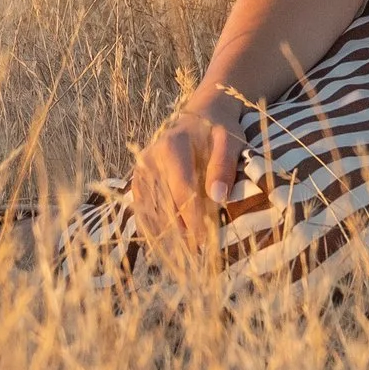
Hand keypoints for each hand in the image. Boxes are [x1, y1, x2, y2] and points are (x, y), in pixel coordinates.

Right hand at [130, 91, 245, 247]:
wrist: (200, 115)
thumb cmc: (218, 129)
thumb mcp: (229, 140)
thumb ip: (223, 166)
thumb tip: (217, 198)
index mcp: (172, 146)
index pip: (182, 190)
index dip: (192, 217)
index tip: (204, 240)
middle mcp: (150, 159)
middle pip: (163, 204)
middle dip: (179, 231)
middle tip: (195, 253)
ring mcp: (141, 170)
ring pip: (149, 210)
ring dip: (164, 233)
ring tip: (182, 254)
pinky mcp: (139, 179)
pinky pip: (142, 209)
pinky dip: (152, 227)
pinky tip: (164, 245)